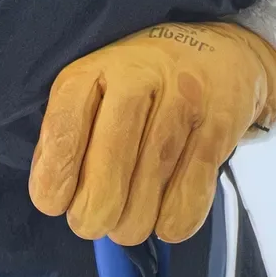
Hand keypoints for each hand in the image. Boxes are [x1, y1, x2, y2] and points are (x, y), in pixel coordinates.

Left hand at [28, 20, 275, 243]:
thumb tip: (55, 197)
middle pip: (105, 177)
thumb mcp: (96, 89)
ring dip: (133, 225)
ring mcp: (184, 101)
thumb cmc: (143, 82)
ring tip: (131, 216)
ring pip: (146, 198)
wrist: (220, 52)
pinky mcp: (220, 127)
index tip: (58, 202)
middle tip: (97, 218)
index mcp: (95, 69)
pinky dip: (172, 224)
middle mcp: (139, 78)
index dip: (55, 183)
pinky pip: (189, 201)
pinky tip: (166, 213)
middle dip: (93, 217)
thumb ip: (69, 135)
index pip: (63, 133)